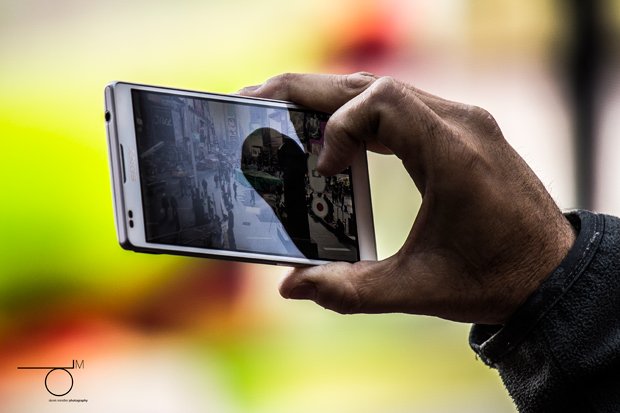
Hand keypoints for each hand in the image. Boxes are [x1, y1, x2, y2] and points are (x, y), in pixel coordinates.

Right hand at [240, 73, 574, 323]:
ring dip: (334, 99)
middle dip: (310, 91)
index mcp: (454, 154)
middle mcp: (461, 124)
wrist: (551, 274)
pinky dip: (361, 114)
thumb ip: (350, 290)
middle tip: (257, 99)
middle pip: (374, 85)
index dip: (340, 126)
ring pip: (386, 91)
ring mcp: (463, 123)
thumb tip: (291, 286)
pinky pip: (402, 106)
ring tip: (285, 111)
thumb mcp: (418, 290)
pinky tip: (336, 132)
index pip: (383, 100)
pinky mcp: (461, 131)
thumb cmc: (494, 280)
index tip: (326, 170)